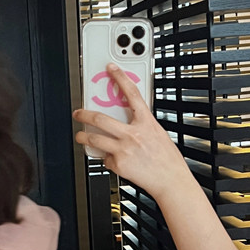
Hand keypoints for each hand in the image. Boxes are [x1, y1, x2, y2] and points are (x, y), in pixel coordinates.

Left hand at [73, 63, 188, 201]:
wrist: (171, 181)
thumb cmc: (167, 159)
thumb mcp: (157, 133)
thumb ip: (142, 125)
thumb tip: (127, 118)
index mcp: (146, 122)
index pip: (131, 94)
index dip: (120, 78)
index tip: (111, 68)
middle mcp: (133, 134)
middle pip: (100, 119)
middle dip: (84, 115)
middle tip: (78, 114)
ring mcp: (123, 149)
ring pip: (94, 139)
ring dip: (83, 137)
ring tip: (80, 136)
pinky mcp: (118, 164)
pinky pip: (105, 158)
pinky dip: (106, 158)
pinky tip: (113, 159)